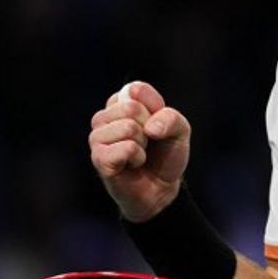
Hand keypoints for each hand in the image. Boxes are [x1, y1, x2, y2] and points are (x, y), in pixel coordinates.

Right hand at [88, 81, 190, 221]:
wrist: (160, 188)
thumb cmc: (165, 155)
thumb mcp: (180, 130)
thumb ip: (171, 118)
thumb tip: (150, 128)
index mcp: (120, 102)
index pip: (136, 90)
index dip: (156, 109)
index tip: (156, 125)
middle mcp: (104, 117)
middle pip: (132, 108)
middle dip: (150, 128)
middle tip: (147, 143)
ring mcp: (97, 138)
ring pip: (129, 127)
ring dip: (143, 145)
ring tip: (139, 154)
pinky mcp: (98, 158)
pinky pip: (126, 148)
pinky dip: (137, 158)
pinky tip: (132, 164)